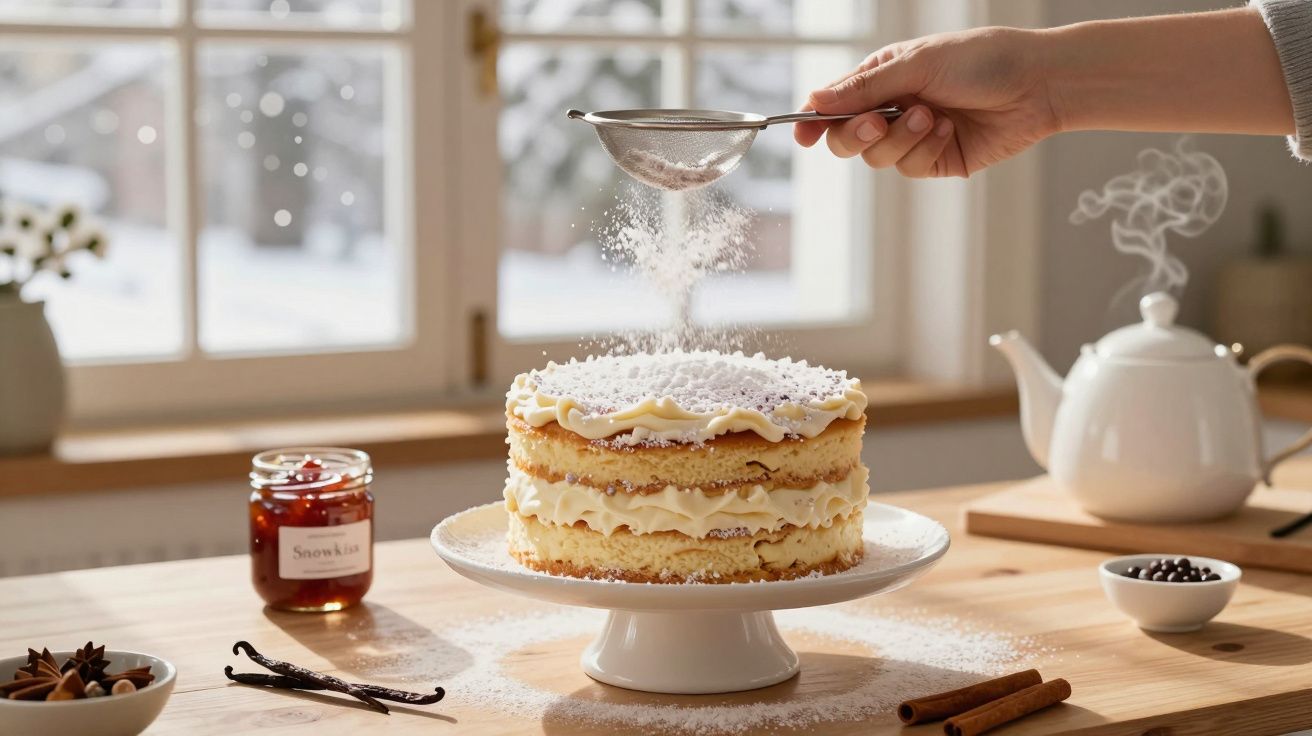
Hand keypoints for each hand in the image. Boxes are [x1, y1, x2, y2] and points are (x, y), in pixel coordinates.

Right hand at [795, 27, 1060, 177]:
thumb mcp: (916, 65)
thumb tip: (814, 101)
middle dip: (856, 134)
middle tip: (877, 122)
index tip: (803, 134)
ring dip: (901, 138)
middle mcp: (892, 108)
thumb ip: (864, 89)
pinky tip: (950, 129)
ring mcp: (913, 137)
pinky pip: (909, 167)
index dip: (814, 121)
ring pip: (876, 156)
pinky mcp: (934, 161)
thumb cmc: (982, 60)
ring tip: (933, 116)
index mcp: (882, 77)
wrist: (1037, 84)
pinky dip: (926, 149)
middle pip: (846, 138)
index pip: (834, 104)